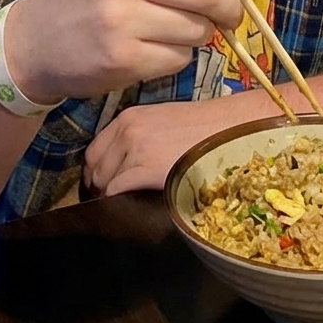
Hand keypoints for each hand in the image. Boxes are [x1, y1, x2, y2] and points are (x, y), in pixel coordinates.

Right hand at [6, 0, 257, 103]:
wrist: (32, 43)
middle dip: (230, 6)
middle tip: (231, 15)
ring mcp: (120, 19)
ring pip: (198, 28)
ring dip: (200, 33)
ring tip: (175, 28)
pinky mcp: (121, 59)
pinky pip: (179, 58)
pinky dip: (177, 56)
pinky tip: (153, 48)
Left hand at [83, 95, 267, 195]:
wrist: (228, 130)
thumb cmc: (203, 128)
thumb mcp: (164, 122)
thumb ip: (139, 136)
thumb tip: (123, 163)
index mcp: (130, 117)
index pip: (95, 149)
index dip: (96, 171)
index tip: (101, 185)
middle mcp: (128, 130)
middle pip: (96, 168)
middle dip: (100, 187)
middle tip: (111, 201)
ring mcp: (135, 149)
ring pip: (105, 182)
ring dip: (111, 196)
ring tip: (126, 205)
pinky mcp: (146, 168)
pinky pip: (116, 191)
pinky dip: (118, 201)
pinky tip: (132, 205)